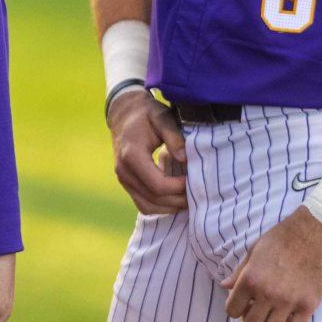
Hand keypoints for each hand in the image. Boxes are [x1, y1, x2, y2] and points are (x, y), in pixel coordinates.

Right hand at [108, 88, 187, 214]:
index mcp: (132, 155)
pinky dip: (160, 207)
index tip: (194, 180)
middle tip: (199, 193)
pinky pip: (142, 204)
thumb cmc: (147, 114)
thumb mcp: (162, 118)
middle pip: (154, 198)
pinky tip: (176, 199)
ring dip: (170, 207)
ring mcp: (123, 179)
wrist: (124, 114)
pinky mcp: (126, 183)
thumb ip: (174, 137)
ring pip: (148, 206)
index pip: (157, 184)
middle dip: (178, 199)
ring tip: (189, 199)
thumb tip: (185, 159)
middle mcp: (124, 171)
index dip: (178, 188)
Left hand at [223, 209, 321, 321]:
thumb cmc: (283, 237)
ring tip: (275, 315)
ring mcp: (289, 301)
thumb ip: (239, 271)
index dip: (236, 309)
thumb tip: (223, 285)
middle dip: (251, 321)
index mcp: (250, 278)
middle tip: (259, 312)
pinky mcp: (309, 305)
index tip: (244, 304)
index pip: (231, 311)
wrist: (316, 230)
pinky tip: (291, 317)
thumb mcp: (255, 249)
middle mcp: (267, 293)